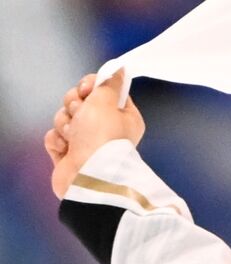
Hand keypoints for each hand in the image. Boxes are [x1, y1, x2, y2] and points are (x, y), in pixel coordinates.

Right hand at [44, 70, 145, 199]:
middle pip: (80, 102)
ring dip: (66, 124)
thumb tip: (120, 69)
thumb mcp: (107, 101)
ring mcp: (86, 142)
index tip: (87, 89)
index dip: (91, 86)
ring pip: (65, 118)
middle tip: (81, 115)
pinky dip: (58, 140)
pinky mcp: (69, 154)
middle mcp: (106, 129)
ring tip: (75, 137)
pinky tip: (67, 148)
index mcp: (123, 116)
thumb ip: (109, 83)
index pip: (104, 90)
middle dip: (75, 106)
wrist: (88, 175)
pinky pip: (55, 136)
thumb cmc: (102, 137)